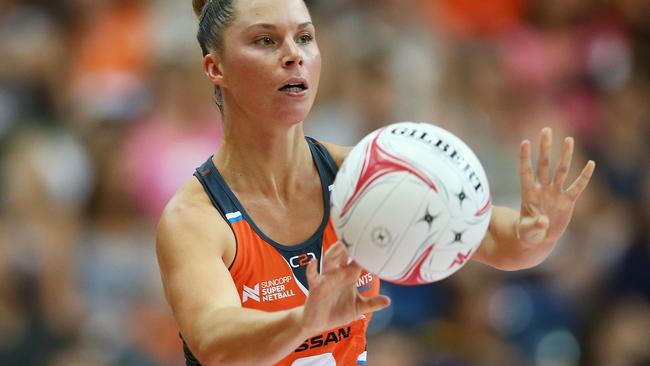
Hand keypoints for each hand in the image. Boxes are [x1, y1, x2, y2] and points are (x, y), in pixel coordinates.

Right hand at [301, 242, 389, 334]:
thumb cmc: (337, 312)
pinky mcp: (316, 287)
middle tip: (358, 234)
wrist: (319, 324)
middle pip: (343, 255)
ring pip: (328, 260)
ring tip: (339, 244)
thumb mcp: (358, 308)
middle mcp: (338, 274)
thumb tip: (388, 301)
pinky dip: (311, 268)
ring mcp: (326, 278)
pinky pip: (312, 275)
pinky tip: (313, 261)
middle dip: (349, 245)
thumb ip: (372, 303)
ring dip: (333, 252)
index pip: (358, 259)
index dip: (365, 251)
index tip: (375, 242)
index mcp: (349, 276)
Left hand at [517, 127, 594, 248]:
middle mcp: (542, 189)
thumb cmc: (528, 233)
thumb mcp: (528, 231)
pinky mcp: (568, 201)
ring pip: (561, 171)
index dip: (525, 158)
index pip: (526, 172)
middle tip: (546, 129)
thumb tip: (542, 221)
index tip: (524, 142)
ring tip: (568, 139)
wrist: (540, 237)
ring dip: (565, 155)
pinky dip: (584, 177)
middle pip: (543, 164)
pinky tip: (590, 164)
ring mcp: (555, 193)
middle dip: (545, 148)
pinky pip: (577, 187)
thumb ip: (533, 226)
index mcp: (528, 194)